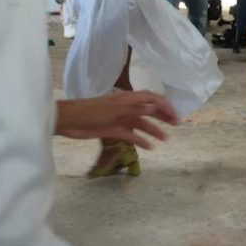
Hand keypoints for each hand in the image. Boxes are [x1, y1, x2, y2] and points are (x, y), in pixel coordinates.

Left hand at [54, 90, 178, 147]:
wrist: (69, 121)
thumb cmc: (92, 111)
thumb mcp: (116, 109)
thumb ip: (136, 108)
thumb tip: (155, 106)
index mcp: (128, 98)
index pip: (152, 99)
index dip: (165, 105)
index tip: (176, 115)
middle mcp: (127, 107)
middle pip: (149, 110)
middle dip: (163, 116)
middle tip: (176, 124)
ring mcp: (120, 119)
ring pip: (141, 124)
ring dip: (154, 130)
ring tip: (166, 139)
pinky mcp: (113, 130)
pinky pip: (131, 135)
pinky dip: (140, 140)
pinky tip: (149, 147)